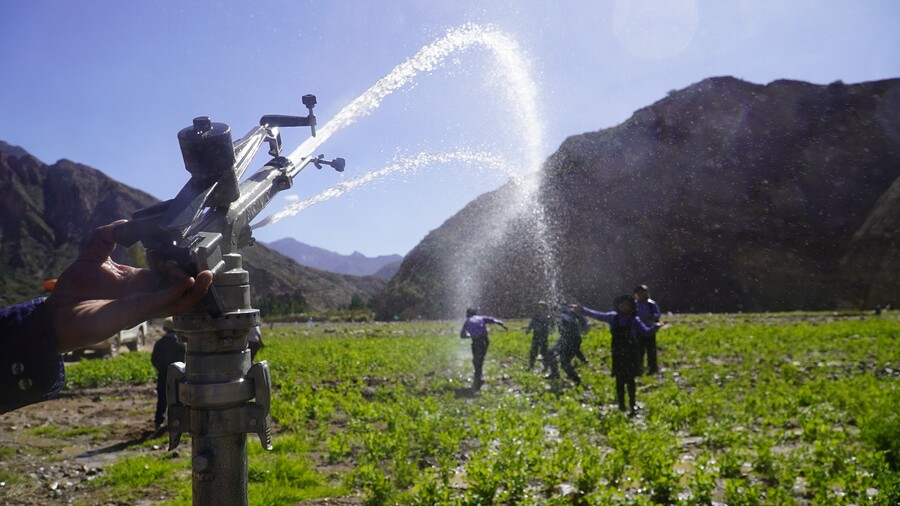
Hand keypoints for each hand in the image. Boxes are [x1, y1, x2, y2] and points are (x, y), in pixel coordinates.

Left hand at [46, 221, 213, 352]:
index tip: (185, 246)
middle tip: (196, 259)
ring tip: (206, 273)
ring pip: (182, 300)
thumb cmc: (74, 291)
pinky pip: (167, 303)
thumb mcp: (92, 255)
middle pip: (182, 287)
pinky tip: (187, 280)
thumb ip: (106, 236)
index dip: (179, 260)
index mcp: (139, 281)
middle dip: (194, 273)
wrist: (58, 314)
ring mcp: (146, 304)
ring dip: (196, 288)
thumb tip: (123, 222)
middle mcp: (147, 293)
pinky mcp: (140, 311)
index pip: (168, 271)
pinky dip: (180, 293)